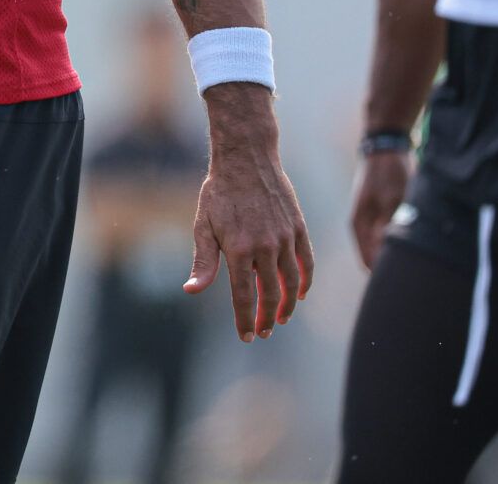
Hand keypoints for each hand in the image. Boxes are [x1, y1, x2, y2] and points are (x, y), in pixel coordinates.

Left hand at [186, 85, 313, 341]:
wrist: (247, 159)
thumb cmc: (219, 193)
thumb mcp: (203, 225)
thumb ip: (203, 262)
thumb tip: (191, 291)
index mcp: (238, 249)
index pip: (244, 296)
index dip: (246, 320)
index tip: (247, 338)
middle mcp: (265, 246)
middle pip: (270, 294)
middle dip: (267, 318)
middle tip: (264, 332)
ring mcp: (285, 237)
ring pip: (292, 282)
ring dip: (288, 305)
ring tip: (281, 318)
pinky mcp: (298, 227)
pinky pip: (306, 262)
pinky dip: (306, 281)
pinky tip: (300, 293)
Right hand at [350, 150, 412, 269]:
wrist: (386, 147)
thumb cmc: (388, 173)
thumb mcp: (393, 200)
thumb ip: (390, 228)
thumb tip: (391, 255)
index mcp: (359, 225)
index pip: (369, 262)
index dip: (386, 272)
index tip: (408, 274)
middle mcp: (362, 226)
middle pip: (375, 257)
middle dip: (393, 263)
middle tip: (418, 266)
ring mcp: (371, 219)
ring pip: (384, 247)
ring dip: (398, 250)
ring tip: (420, 252)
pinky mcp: (381, 213)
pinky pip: (390, 236)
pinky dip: (401, 238)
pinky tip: (417, 236)